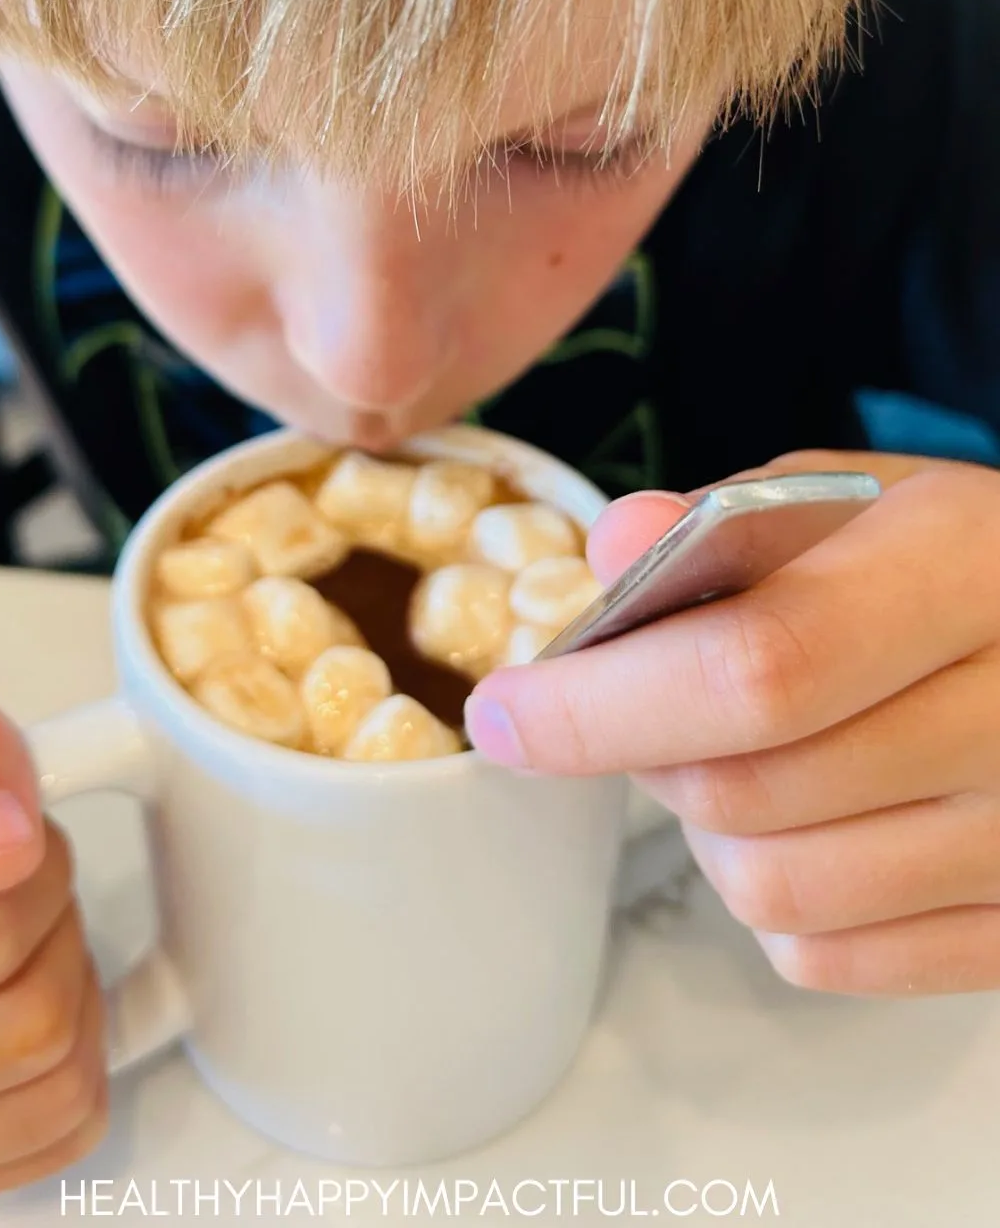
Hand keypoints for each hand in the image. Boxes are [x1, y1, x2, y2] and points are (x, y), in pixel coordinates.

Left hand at [466, 452, 999, 995]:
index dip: (607, 704)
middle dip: (644, 752)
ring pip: (775, 895)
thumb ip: (734, 519)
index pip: (759, 671)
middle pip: (748, 793)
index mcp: (967, 576)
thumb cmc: (969, 565)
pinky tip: (806, 819)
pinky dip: (777, 901)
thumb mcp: (868, 497)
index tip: (504, 712)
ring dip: (707, 829)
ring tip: (735, 755)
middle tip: (640, 704)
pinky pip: (830, 960)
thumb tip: (609, 550)